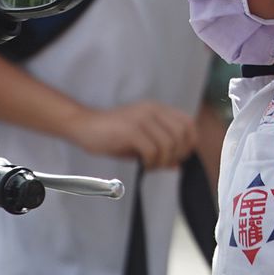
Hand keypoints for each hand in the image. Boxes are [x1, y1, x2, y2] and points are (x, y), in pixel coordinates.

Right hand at [79, 101, 196, 170]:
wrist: (84, 126)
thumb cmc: (111, 135)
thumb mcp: (140, 141)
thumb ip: (160, 150)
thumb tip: (178, 166)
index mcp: (156, 109)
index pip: (188, 123)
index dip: (190, 142)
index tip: (180, 156)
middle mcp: (152, 110)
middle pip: (181, 134)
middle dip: (178, 154)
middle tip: (165, 164)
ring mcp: (141, 119)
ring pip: (168, 144)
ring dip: (163, 161)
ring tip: (152, 166)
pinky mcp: (130, 130)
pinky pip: (152, 151)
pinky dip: (151, 163)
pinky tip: (144, 166)